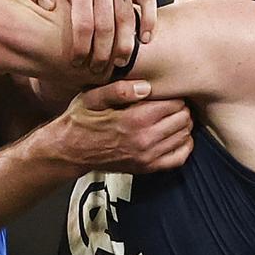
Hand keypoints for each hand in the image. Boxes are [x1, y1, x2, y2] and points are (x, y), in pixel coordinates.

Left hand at [20, 0, 157, 74]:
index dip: (80, 47)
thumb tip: (47, 4)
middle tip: (97, 71)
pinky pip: (148, 1)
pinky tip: (145, 40)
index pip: (83, 23)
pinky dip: (149, 21)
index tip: (75, 64)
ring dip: (125, 44)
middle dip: (102, 53)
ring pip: (127, 18)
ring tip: (120, 65)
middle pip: (107, 25)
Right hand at [52, 80, 192, 173]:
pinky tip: (177, 136)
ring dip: (183, 125)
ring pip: (184, 136)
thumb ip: (119, 90)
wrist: (70, 151)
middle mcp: (144, 140)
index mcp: (134, 119)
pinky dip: (184, 145)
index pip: (174, 104)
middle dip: (181, 108)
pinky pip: (179, 158)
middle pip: (183, 119)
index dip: (174, 94)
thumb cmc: (81, 121)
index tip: (166, 92)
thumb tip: (146, 87)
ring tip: (173, 116)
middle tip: (171, 103)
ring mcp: (147, 156)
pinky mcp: (147, 168)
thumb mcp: (93, 98)